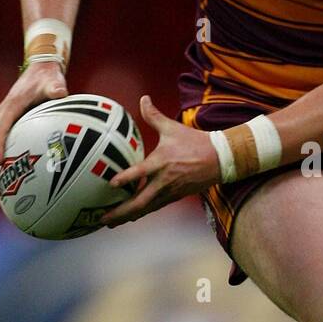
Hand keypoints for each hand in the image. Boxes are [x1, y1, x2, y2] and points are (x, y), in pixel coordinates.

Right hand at [0, 61, 68, 187]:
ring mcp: (4, 118)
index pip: (1, 128)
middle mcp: (3, 113)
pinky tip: (5, 173)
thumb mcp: (53, 82)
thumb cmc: (48, 78)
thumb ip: (56, 88)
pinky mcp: (8, 122)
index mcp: (11, 106)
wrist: (40, 70)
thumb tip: (61, 92)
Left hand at [101, 94, 219, 225]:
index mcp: (161, 162)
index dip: (125, 178)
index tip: (110, 184)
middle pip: (139, 201)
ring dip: (127, 216)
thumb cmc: (195, 142)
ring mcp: (170, 192)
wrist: (219, 159)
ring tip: (110, 223)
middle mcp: (164, 181)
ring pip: (146, 209)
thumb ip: (153, 115)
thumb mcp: (172, 128)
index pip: (140, 172)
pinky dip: (140, 213)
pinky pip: (154, 208)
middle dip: (120, 212)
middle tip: (102, 218)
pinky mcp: (175, 197)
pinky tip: (130, 218)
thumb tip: (143, 98)